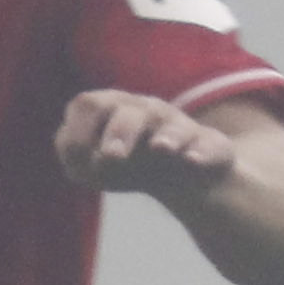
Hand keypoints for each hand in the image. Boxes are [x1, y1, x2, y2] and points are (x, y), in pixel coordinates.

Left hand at [53, 87, 242, 200]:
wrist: (183, 179)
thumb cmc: (128, 165)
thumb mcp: (91, 165)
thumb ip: (75, 156)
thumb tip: (88, 154)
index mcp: (113, 108)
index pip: (87, 105)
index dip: (80, 134)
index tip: (83, 163)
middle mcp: (146, 111)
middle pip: (127, 110)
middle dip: (119, 131)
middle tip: (113, 157)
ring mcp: (179, 127)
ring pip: (170, 124)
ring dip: (164, 137)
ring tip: (160, 149)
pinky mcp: (209, 146)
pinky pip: (206, 144)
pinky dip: (199, 153)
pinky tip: (191, 161)